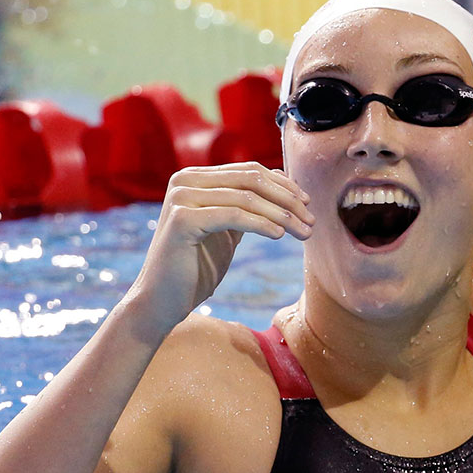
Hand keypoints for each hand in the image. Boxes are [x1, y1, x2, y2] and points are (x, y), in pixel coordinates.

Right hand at [123, 162, 314, 333]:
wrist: (162, 301)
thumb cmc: (196, 268)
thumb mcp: (227, 229)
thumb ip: (246, 204)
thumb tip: (282, 180)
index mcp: (195, 177)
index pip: (250, 171)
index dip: (284, 185)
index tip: (308, 204)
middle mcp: (185, 180)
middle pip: (251, 180)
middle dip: (287, 199)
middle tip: (311, 221)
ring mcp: (181, 197)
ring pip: (246, 197)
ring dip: (281, 214)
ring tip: (303, 232)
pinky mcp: (181, 219)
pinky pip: (233, 215)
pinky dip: (260, 223)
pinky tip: (278, 235)